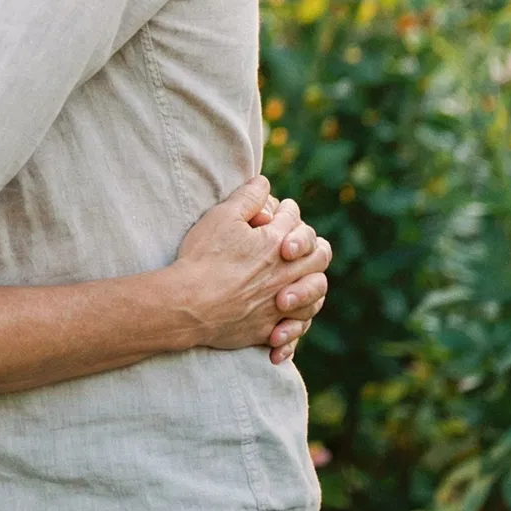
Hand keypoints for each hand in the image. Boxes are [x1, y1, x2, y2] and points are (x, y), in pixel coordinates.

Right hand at [172, 177, 330, 365]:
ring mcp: (281, 305)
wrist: (189, 304)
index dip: (287, 211)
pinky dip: (295, 325)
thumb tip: (264, 182)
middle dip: (312, 245)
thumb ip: (248, 197)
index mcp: (277, 243)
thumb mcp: (222, 216)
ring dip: (311, 284)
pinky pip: (296, 328)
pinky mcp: (269, 329)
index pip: (295, 219)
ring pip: (316, 294)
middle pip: (320, 256)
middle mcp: (287, 274)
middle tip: (297, 245)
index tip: (277, 212)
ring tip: (299, 280)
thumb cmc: (204, 257)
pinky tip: (285, 320)